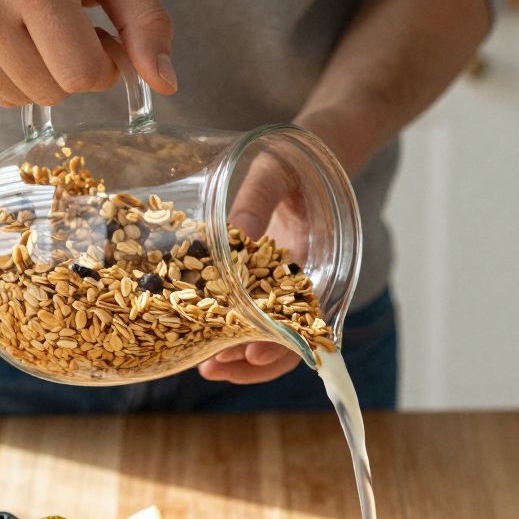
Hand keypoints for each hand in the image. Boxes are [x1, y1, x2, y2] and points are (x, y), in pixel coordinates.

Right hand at [0, 0, 175, 109]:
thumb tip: (166, 83)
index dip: (103, 64)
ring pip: (20, 99)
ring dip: (40, 74)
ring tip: (34, 24)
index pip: (83, 74)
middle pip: (52, 93)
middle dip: (70, 69)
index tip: (98, 33)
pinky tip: (7, 32)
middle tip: (64, 23)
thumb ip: (146, 21)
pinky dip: (9, 75)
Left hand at [198, 108, 364, 385]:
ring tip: (202, 365)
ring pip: (264, 337)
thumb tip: (235, 230)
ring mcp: (279, 286)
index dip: (282, 347)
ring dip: (235, 355)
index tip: (253, 355)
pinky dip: (227, 330)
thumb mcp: (277, 171)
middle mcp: (302, 286)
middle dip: (248, 362)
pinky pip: (247, 315)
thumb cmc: (299, 159)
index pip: (306, 323)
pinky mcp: (258, 280)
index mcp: (319, 269)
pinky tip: (200, 337)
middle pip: (284, 343)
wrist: (310, 150)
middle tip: (211, 368)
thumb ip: (259, 197)